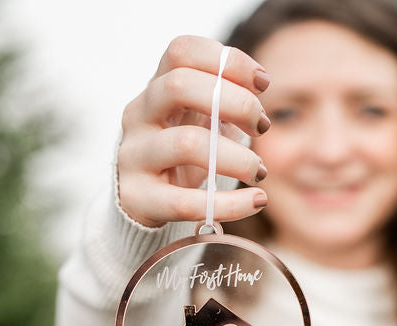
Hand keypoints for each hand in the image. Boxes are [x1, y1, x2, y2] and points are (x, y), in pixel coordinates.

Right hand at [117, 35, 270, 227]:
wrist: (141, 203)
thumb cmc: (180, 155)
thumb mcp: (197, 120)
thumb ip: (222, 99)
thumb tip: (257, 86)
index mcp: (155, 88)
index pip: (181, 51)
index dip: (227, 60)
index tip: (263, 83)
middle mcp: (138, 116)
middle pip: (179, 85)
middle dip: (236, 102)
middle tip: (262, 126)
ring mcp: (133, 157)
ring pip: (186, 144)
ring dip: (237, 158)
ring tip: (258, 171)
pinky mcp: (138, 199)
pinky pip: (186, 202)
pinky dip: (230, 204)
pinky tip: (256, 200)